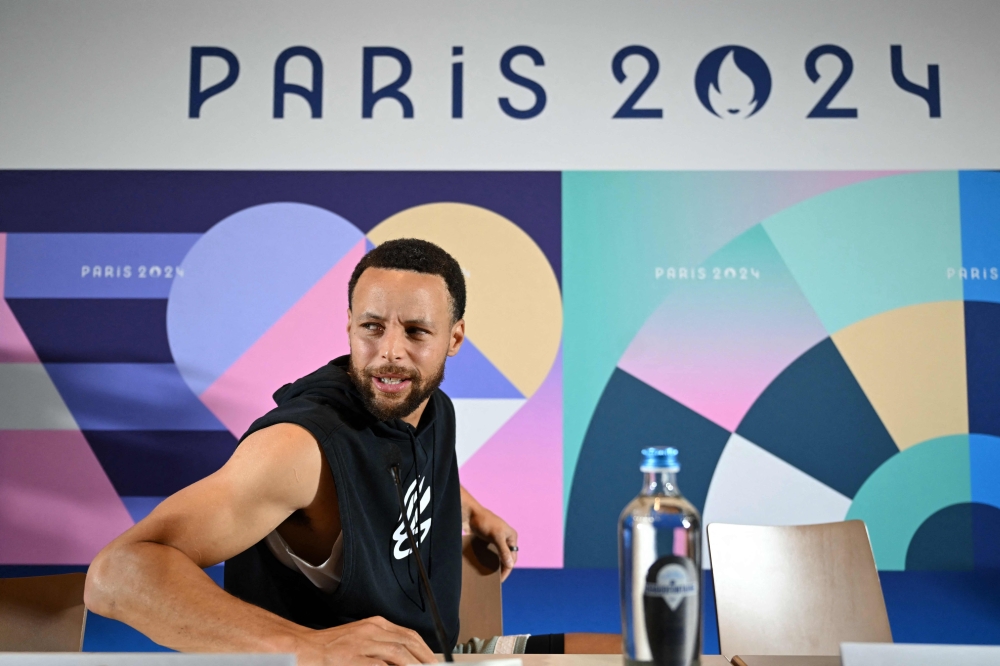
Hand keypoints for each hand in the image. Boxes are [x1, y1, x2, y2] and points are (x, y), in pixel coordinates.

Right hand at [296, 616, 436, 665]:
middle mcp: (371, 631)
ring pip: (398, 653)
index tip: (432, 662)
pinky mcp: (353, 658)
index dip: (424, 650)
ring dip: (413, 665)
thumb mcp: (360, 642)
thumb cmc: (330, 649)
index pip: (408, 635)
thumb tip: (404, 661)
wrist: (302, 649)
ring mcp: (362, 644)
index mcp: (375, 625)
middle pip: (407, 643)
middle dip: (424, 658)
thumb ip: (382, 649)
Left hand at [465, 503, 518, 580]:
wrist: (469, 514)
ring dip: (494, 565)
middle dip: (501, 568)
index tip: (500, 580)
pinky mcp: (488, 540)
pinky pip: (490, 553)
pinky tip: (482, 566)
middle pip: (506, 558)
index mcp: (512, 537)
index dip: (507, 569)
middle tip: (494, 580)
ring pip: (498, 556)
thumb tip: (510, 565)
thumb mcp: (496, 537)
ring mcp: (497, 539)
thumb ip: (503, 551)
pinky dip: (487, 559)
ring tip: (488, 575)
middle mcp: (506, 539)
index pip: (512, 558)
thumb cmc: (485, 522)